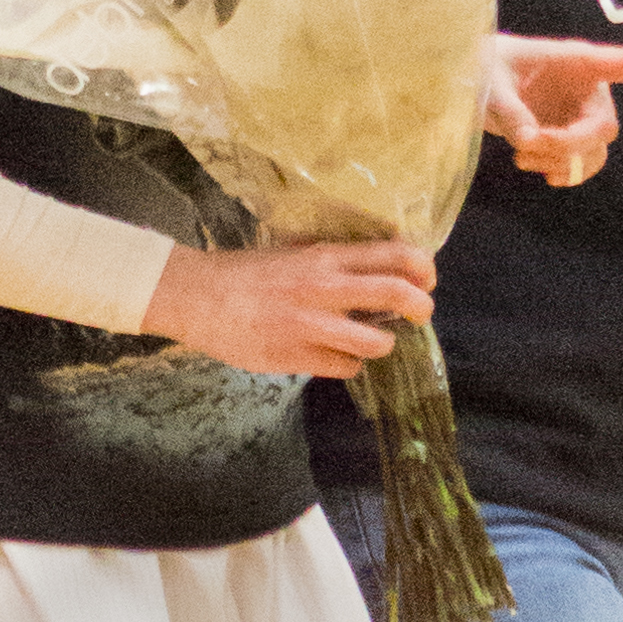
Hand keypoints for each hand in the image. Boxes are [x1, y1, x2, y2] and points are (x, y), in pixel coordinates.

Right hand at [141, 236, 433, 378]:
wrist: (196, 296)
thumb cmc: (243, 274)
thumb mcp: (293, 254)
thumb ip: (332, 263)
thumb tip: (375, 273)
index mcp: (325, 256)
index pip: (394, 254)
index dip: (422, 269)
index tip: (426, 280)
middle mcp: (325, 287)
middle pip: (396, 294)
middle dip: (420, 308)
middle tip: (420, 315)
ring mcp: (312, 324)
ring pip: (377, 343)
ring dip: (382, 346)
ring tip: (371, 343)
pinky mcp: (297, 356)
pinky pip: (346, 368)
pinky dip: (348, 365)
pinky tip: (334, 357)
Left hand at [480, 33, 622, 187]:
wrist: (477, 82)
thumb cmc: (486, 69)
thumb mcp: (491, 84)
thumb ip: (509, 110)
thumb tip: (528, 139)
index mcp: (578, 62)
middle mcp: (588, 90)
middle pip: (603, 128)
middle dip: (569, 144)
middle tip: (527, 144)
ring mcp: (581, 116)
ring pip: (594, 152)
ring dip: (562, 163)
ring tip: (521, 158)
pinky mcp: (570, 137)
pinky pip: (583, 164)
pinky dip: (564, 173)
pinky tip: (540, 172)